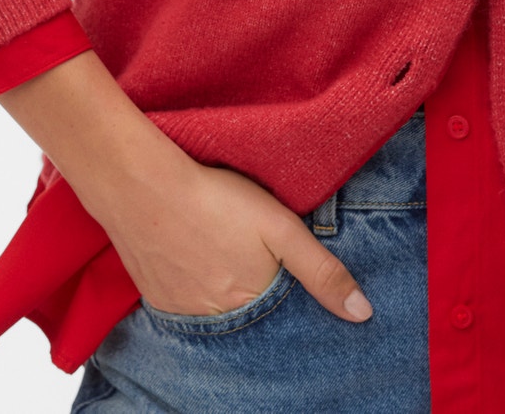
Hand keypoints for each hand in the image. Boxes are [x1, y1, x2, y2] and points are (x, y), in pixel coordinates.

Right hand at [0, 49, 372, 323]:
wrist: (141, 186)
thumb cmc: (216, 199)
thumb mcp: (281, 228)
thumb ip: (322, 271)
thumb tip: (363, 313)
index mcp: (249, 304)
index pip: (278, 318)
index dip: (285, 293)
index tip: (282, 268)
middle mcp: (214, 319)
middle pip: (246, 314)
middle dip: (255, 293)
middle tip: (246, 253)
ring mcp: (180, 310)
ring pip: (214, 309)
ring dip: (223, 289)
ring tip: (222, 250)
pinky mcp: (154, 296)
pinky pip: (183, 303)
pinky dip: (194, 285)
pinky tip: (195, 254)